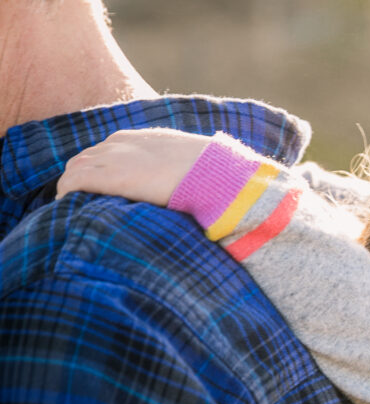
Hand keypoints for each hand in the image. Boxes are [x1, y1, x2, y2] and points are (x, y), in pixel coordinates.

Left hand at [57, 128, 211, 205]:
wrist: (211, 172)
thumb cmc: (206, 171)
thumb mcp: (183, 161)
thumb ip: (169, 165)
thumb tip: (175, 182)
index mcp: (136, 138)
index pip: (103, 152)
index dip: (99, 170)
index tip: (102, 189)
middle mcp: (117, 143)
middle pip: (84, 159)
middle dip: (81, 178)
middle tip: (85, 201)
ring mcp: (110, 158)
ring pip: (74, 169)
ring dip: (73, 187)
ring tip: (77, 208)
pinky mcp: (107, 175)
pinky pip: (72, 182)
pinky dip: (66, 194)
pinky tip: (68, 208)